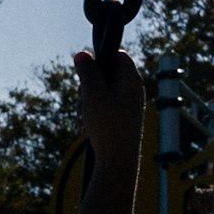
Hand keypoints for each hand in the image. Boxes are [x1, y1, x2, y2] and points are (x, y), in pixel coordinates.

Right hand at [68, 49, 144, 163]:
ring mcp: (127, 104)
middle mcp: (132, 90)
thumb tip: (81, 53)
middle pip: (106, 74)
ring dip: (86, 102)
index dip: (99, 60)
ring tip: (83, 119)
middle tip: (82, 99)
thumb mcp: (92, 94)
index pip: (117, 55)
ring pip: (101, 92)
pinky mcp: (121, 117)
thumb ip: (87, 71)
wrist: (117, 160)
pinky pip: (102, 107)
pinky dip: (92, 113)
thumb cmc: (108, 125)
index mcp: (131, 80)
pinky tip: (85, 127)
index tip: (86, 72)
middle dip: (88, 85)